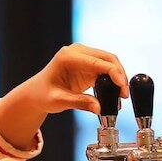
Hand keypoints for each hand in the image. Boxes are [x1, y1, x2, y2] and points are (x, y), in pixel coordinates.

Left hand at [0, 43, 127, 148]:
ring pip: (110, 62)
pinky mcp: (88, 63)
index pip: (97, 62)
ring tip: (121, 97)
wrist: (37, 93)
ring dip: (118, 77)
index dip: (114, 73)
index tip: (123, 87)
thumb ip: (79, 103)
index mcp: (68, 56)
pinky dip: (113, 80)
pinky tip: (115, 94)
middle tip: (124, 95)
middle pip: (108, 58)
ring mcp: (83, 55)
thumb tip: (99, 108)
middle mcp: (77, 51)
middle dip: (119, 75)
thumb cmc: (43, 95)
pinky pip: (106, 68)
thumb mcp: (58, 101)